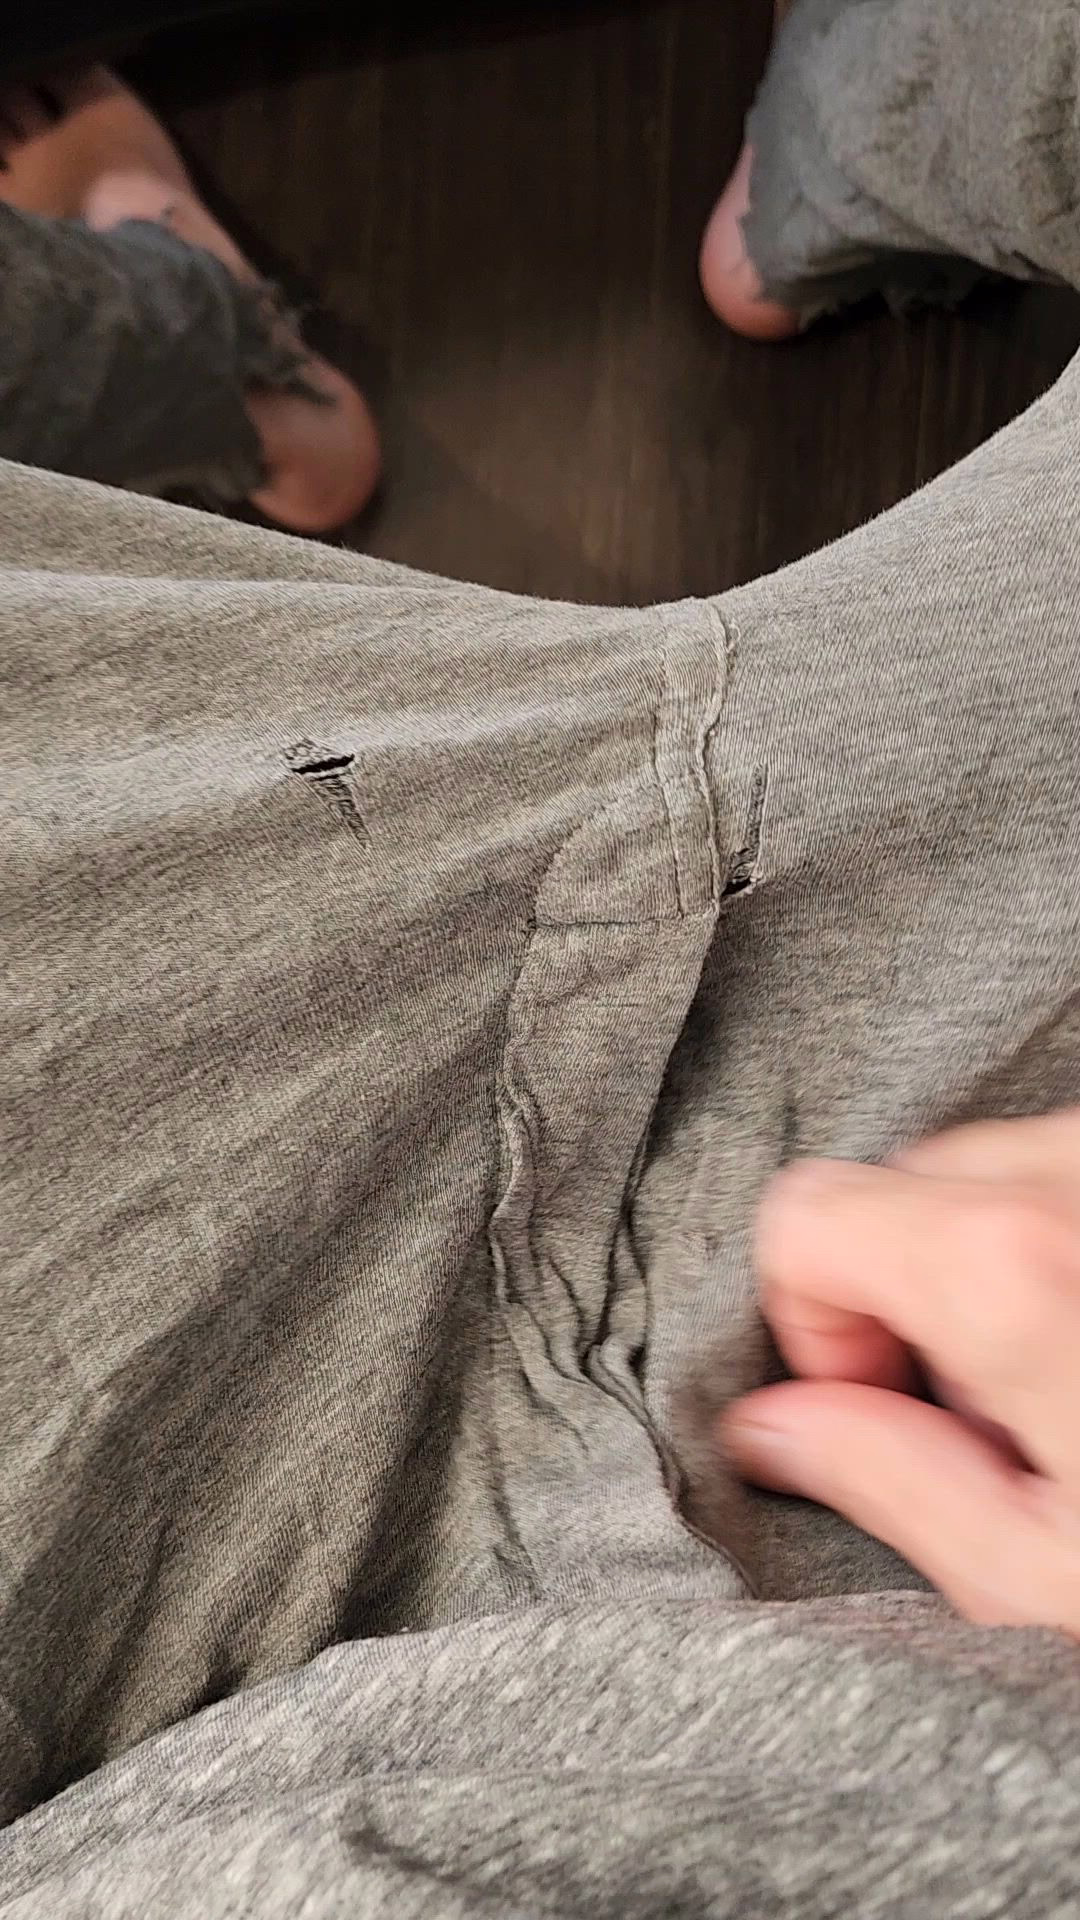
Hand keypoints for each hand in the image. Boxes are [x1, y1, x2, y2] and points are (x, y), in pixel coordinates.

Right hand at [722, 1110, 1079, 1632]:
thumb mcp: (1046, 1576)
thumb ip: (888, 1481)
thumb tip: (775, 1429)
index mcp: (1010, 1265)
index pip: (801, 1216)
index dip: (811, 1320)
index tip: (881, 1396)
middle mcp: (1073, 1170)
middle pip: (892, 1185)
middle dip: (906, 1288)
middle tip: (989, 1409)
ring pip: (985, 1170)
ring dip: (993, 1258)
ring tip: (1065, 1379)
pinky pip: (1059, 1168)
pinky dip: (1057, 1233)